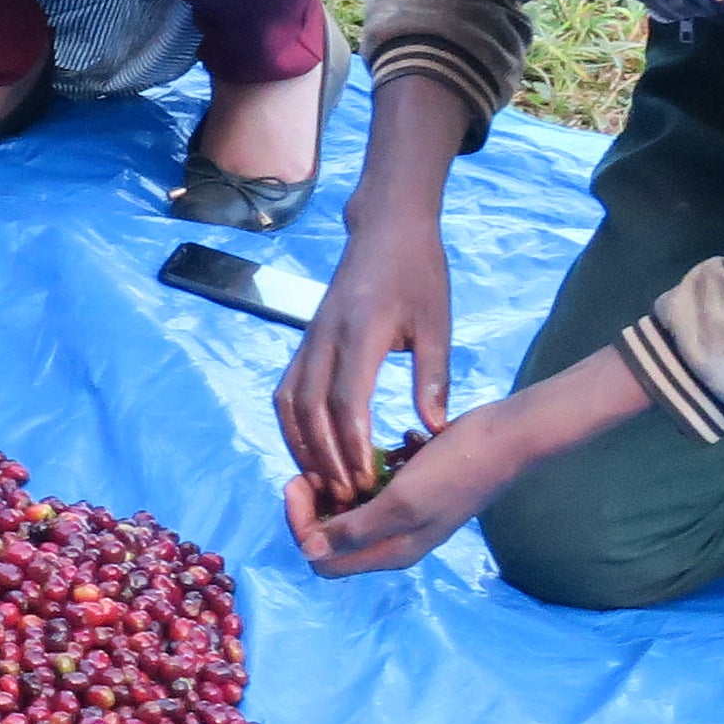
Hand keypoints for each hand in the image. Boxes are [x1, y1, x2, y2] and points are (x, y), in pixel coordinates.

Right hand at [276, 208, 455, 508]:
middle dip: (326, 456)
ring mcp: (309, 339)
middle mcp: (325, 338)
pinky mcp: (304, 342)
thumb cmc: (419, 273)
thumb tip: (433, 428)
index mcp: (362, 332)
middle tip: (347, 495)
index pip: (347, 399)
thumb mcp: (437, 323)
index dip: (352, 445)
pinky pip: (286, 391)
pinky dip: (292, 425)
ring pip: (289, 403)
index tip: (367, 480)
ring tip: (324, 481)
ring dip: (301, 446)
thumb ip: (433, 376)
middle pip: (311, 409)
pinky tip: (308, 449)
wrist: (386, 228)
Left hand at [280, 399, 537, 576]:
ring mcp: (407, 517)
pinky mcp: (417, 492)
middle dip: (315, 503)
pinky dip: (374, 469)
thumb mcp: (401, 502)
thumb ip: (354, 530)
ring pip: (353, 509)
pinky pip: (380, 486)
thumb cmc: (456, 469)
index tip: (300, 481)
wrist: (508, 437)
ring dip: (343, 482)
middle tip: (314, 467)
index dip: (300, 524)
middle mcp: (395, 541)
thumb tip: (308, 553)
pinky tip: (391, 448)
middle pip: (332, 536)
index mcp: (389, 552)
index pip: (320, 559)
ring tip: (349, 452)